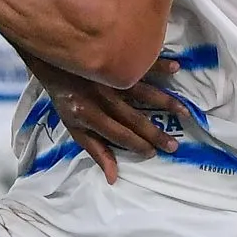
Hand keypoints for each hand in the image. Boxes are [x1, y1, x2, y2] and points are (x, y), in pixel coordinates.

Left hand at [37, 59, 181, 182]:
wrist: (52, 59)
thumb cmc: (67, 98)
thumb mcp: (75, 127)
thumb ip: (95, 151)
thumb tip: (113, 177)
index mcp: (90, 116)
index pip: (118, 134)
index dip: (135, 145)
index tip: (154, 153)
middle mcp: (103, 98)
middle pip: (133, 119)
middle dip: (155, 133)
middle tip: (174, 145)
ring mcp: (111, 78)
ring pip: (142, 92)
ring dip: (165, 101)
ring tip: (185, 112)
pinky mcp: (116, 60)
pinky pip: (141, 63)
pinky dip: (159, 65)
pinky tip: (177, 67)